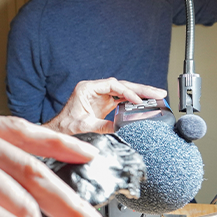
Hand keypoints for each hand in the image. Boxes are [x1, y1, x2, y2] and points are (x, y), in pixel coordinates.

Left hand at [44, 78, 166, 134]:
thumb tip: (120, 128)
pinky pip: (122, 99)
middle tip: (159, 92)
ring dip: (141, 93)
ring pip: (124, 91)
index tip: (138, 101)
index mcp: (87, 88)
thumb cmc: (65, 126)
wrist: (58, 130)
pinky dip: (134, 101)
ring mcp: (100, 95)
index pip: (113, 85)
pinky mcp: (104, 103)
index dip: (127, 92)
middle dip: (141, 89)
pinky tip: (146, 102)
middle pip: (122, 85)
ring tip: (158, 96)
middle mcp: (95, 89)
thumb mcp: (84, 126)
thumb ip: (101, 126)